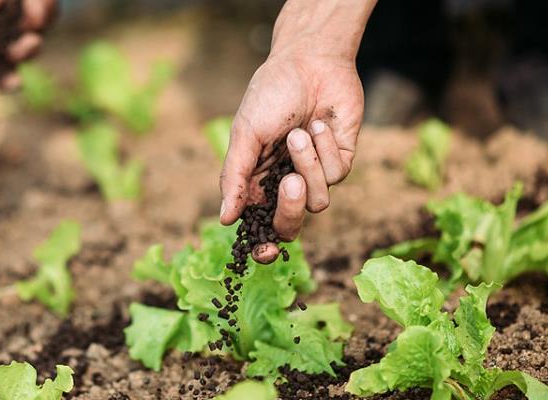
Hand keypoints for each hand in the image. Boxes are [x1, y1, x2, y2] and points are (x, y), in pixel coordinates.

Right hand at [0, 0, 55, 86]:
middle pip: (20, 59)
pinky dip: (40, 4)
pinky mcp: (44, 12)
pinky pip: (47, 16)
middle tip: (30, 42)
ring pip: (36, 37)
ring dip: (30, 19)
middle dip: (25, 53)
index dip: (4, 80)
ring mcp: (25, 25)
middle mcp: (5, 35)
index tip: (15, 84)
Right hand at [219, 0, 375, 263]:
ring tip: (300, 132)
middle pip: (291, 225)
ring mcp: (314, 175)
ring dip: (308, 164)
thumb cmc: (271, 96)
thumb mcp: (245, 135)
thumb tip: (224, 219)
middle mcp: (286, 184)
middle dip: (291, 209)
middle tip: (290, 181)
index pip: (260, 227)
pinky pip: (336, 175)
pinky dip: (326, 148)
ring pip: (317, 202)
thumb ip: (234, 178)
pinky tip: (320, 124)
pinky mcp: (340, 162)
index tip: (266, 251)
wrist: (311, 63)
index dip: (263, 246)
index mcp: (258, 182)